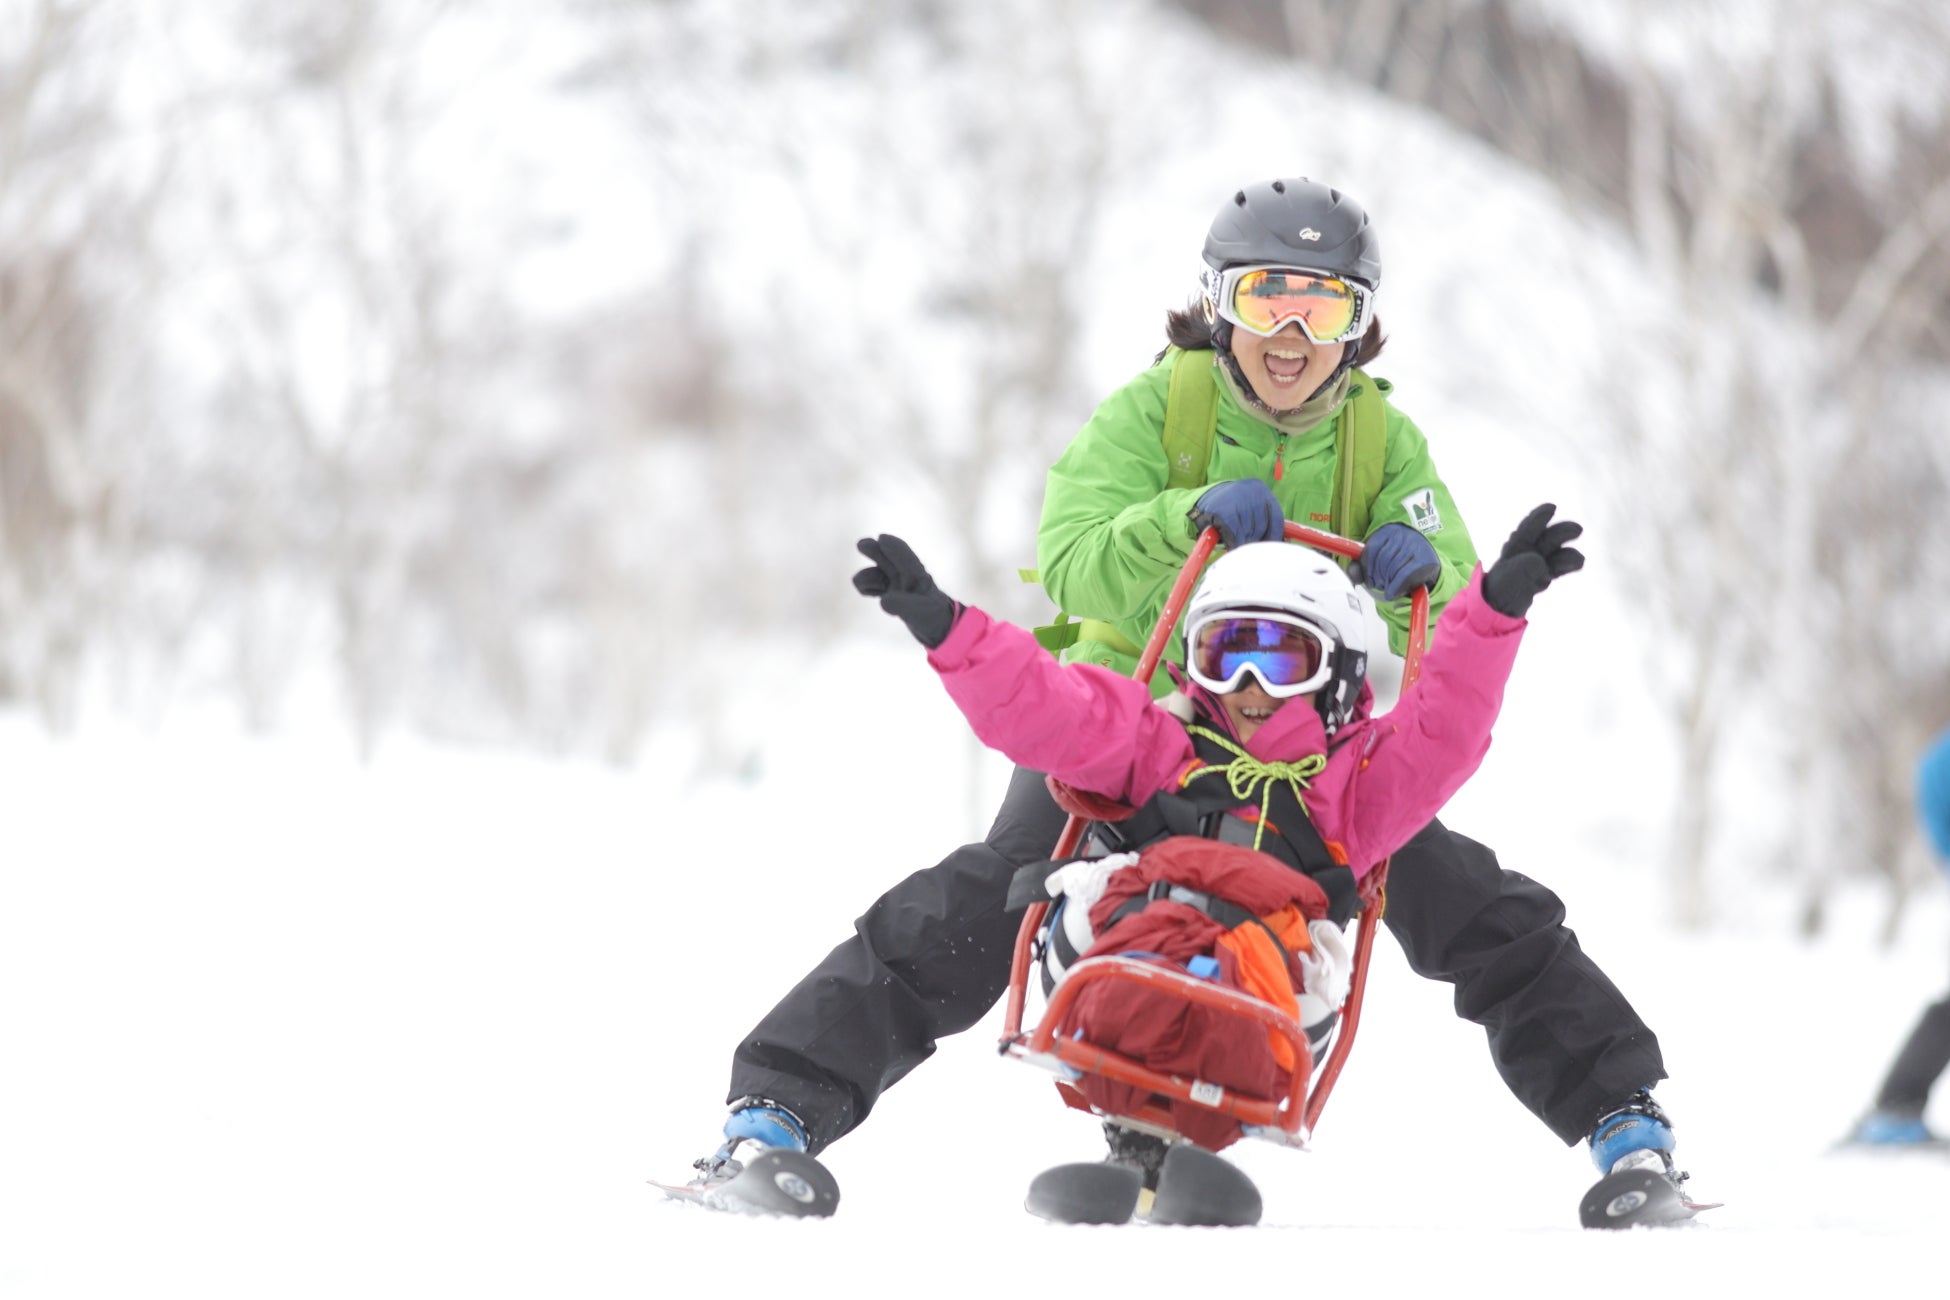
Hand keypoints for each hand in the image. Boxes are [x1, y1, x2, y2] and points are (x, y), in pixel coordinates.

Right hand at [852, 534, 959, 647]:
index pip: (904, 557)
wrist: (935, 627)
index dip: (894, 546)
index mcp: (918, 575)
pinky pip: (871, 586)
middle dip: (874, 549)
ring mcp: (895, 584)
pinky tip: (868, 593)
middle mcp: (905, 576)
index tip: (881, 538)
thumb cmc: (932, 616)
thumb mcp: (920, 612)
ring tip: (866, 586)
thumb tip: (884, 601)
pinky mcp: (888, 594)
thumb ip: (903, 605)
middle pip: (886, 557)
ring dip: (867, 576)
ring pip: (875, 572)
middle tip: (862, 545)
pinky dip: (866, 587)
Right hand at [1187, 479, 1283, 547]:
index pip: (1276, 517)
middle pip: (1262, 527)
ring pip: (1248, 532)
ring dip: (1243, 540)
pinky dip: (1233, 542)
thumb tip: (1280, 543)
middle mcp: (1250, 491)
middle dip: (1255, 539)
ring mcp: (1236, 499)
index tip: (1271, 547)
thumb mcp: (1250, 508)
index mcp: (1261, 489)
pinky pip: (1235, 534)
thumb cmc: (1231, 509)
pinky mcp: (1223, 510)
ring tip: (1235, 537)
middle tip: (1247, 543)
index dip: (1274, 535)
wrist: (1202, 501)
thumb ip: (1264, 520)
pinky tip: (1229, 542)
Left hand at [1348, 521, 1440, 600]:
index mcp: (1387, 531)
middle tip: (1379, 586)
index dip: (1367, 569)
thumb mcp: (1377, 560)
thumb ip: (1361, 567)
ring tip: (1387, 587)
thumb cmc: (1397, 561)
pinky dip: (1395, 587)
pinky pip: (1404, 575)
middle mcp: (1402, 535)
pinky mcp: (1426, 558)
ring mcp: (1415, 545)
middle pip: (1382, 559)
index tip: (1369, 580)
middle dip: (1377, 577)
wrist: (1426, 560)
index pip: (1372, 549)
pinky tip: (1392, 593)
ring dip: (1387, 583)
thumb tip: (1352, 575)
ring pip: (1393, 568)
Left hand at [1481, 503, 1583, 617]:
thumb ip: (1523, 569)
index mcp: (1514, 547)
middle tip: (1578, 530)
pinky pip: (1557, 567)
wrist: (1497, 608)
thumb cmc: (1500, 588)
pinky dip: (1567, 565)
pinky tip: (1579, 563)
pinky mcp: (1542, 576)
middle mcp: (1526, 552)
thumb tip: (1540, 563)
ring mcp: (1536, 564)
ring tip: (1580, 559)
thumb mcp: (1509, 577)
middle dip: (1561, 532)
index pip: (1528, 528)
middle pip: (1547, 539)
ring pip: (1555, 553)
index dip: (1539, 517)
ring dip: (1568, 553)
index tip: (1552, 507)